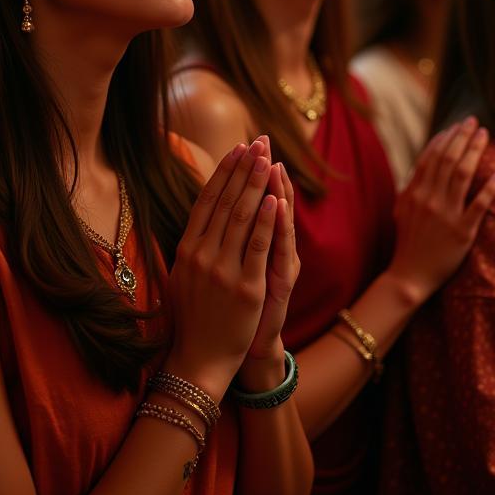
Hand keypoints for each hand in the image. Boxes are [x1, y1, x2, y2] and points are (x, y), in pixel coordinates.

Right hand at [164, 137, 277, 398]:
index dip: (223, 172)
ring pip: (242, 217)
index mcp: (186, 249)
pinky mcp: (245, 288)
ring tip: (266, 158)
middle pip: (226, 202)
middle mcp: (202, 255)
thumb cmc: (193, 317)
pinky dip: (266, 220)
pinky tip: (273, 198)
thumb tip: (201, 212)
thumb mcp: (182, 275)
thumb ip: (193, 244)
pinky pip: (257, 247)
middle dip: (243, 169)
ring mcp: (223, 271)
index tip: (237, 148)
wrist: (198, 361)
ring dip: (255, 184)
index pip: (207, 201)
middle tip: (257, 141)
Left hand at [245, 161, 299, 363]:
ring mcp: (279, 266)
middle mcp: (274, 250)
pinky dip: (277, 225)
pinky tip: (276, 203)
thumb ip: (230, 237)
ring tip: (270, 161)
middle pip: (270, 202)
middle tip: (262, 141)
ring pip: (277, 220)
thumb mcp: (231, 269)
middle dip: (263, 171)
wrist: (241, 353)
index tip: (247, 144)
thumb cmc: (234, 311)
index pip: (258, 199)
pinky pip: (277, 249)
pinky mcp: (279, 284)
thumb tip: (215, 205)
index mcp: (261, 245)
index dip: (253, 173)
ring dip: (273, 188)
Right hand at [387, 117, 494, 304]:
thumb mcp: (401, 209)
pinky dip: (488, 189)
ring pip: (462, 175)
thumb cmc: (407, 243)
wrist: (409, 277)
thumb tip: (421, 166)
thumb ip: (411, 186)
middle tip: (474, 121)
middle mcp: (429, 199)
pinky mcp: (461, 232)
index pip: (430, 157)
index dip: (444, 139)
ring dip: (474, 152)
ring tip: (485, 136)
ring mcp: (445, 215)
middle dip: (461, 137)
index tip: (456, 126)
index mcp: (414, 192)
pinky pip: (478, 206)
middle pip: (448, 159)